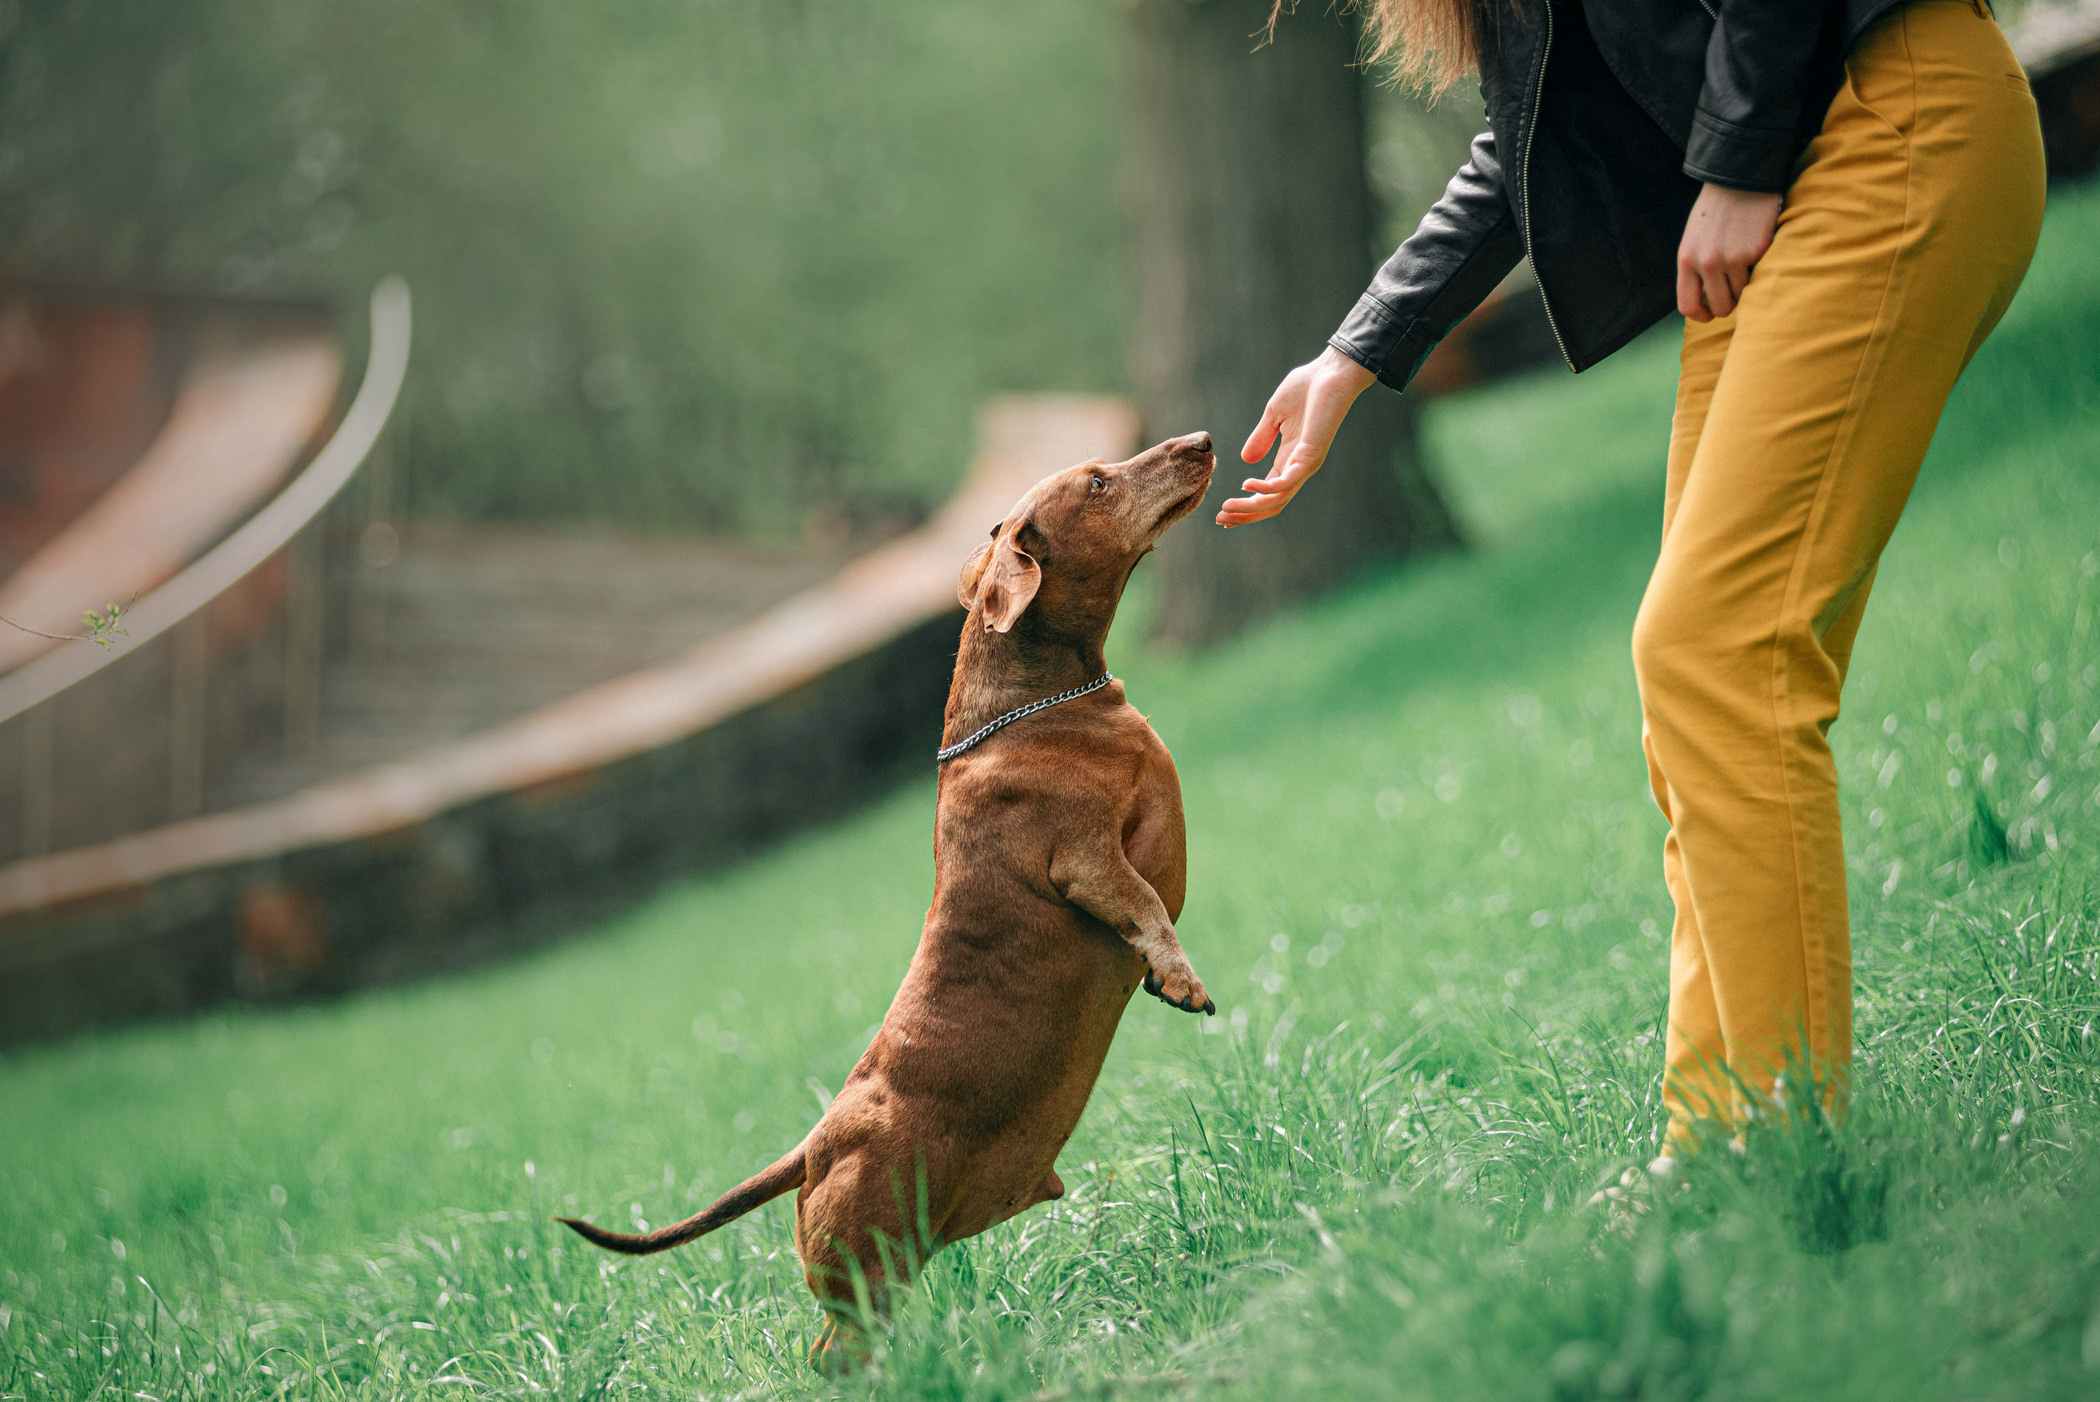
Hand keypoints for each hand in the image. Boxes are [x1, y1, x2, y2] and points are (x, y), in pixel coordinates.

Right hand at [1221, 346, 1376, 526]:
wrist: (1332, 371)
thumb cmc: (1307, 387)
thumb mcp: (1274, 415)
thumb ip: (1261, 438)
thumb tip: (1245, 460)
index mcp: (1289, 459)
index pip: (1267, 493)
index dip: (1246, 505)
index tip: (1222, 512)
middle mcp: (1298, 467)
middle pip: (1272, 504)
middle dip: (1246, 515)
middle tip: (1221, 520)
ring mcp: (1306, 464)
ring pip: (1277, 499)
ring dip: (1251, 507)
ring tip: (1228, 508)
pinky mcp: (1311, 455)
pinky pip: (1287, 481)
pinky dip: (1266, 487)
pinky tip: (1247, 484)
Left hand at [1676, 183, 1781, 321]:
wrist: (1739, 179)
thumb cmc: (1716, 211)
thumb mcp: (1693, 239)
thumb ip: (1695, 268)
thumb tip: (1705, 300)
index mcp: (1686, 260)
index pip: (1687, 306)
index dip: (1700, 316)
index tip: (1710, 314)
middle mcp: (1706, 263)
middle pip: (1719, 307)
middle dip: (1727, 306)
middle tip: (1733, 295)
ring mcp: (1731, 259)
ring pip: (1741, 296)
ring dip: (1744, 288)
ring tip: (1744, 267)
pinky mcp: (1755, 252)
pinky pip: (1758, 276)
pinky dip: (1758, 270)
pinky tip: (1755, 251)